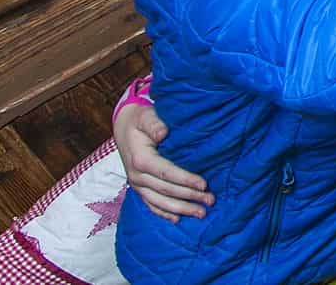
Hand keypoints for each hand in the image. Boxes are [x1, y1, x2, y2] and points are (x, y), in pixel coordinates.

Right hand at [114, 103, 211, 221]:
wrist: (125, 127)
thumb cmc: (140, 120)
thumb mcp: (145, 116)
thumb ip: (154, 124)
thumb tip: (163, 133)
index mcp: (140, 159)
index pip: (166, 172)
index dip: (185, 179)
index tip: (204, 184)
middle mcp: (136, 175)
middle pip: (166, 190)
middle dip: (189, 196)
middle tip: (211, 200)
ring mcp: (136, 184)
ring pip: (159, 201)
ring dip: (181, 209)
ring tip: (201, 213)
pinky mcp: (138, 188)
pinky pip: (150, 204)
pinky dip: (163, 213)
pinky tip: (177, 220)